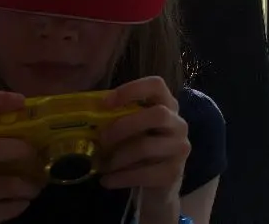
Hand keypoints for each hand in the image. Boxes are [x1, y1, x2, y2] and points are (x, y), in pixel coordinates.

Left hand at [100, 77, 189, 221]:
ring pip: (146, 147)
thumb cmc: (140, 148)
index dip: (132, 89)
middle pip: (158, 114)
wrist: (158, 183)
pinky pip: (144, 173)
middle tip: (102, 139)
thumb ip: (119, 117)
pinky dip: (120, 178)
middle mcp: (179, 123)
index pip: (157, 85)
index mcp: (167, 105)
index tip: (106, 103)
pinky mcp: (174, 172)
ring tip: (102, 165)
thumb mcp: (133, 129)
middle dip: (124, 126)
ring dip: (118, 157)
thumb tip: (88, 112)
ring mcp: (180, 148)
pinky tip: (107, 180)